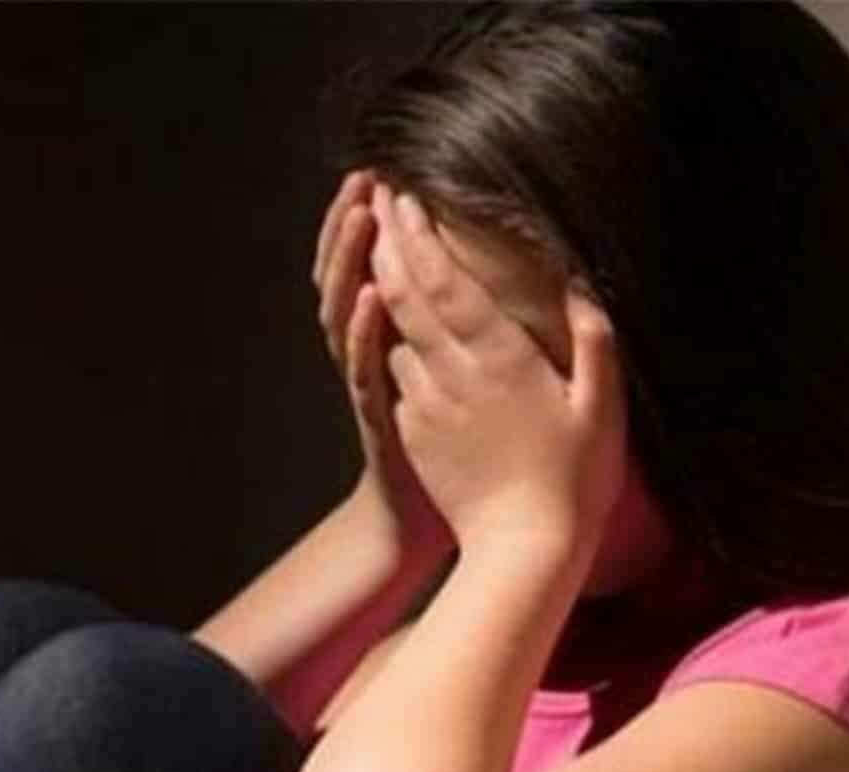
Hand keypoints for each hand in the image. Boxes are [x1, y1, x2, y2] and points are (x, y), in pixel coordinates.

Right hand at [312, 169, 452, 565]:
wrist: (439, 520)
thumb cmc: (468, 449)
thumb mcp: (468, 375)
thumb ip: (476, 326)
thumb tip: (503, 274)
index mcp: (400, 337)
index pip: (382, 266)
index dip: (380, 223)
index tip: (389, 174)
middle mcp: (376, 353)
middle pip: (350, 276)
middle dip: (355, 226)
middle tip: (364, 178)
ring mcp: (373, 382)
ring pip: (346, 312)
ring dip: (352, 264)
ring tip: (363, 218)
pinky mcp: (379, 415)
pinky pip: (364, 368)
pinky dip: (364, 332)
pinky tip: (371, 298)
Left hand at [366, 181, 627, 561]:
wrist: (521, 552)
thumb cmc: (573, 482)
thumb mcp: (601, 409)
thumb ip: (594, 342)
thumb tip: (584, 286)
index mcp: (499, 358)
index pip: (446, 282)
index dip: (420, 236)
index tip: (405, 196)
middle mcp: (453, 373)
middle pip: (406, 295)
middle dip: (389, 242)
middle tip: (379, 200)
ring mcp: (427, 404)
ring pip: (394, 333)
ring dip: (385, 287)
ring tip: (384, 250)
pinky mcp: (415, 433)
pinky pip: (400, 377)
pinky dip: (393, 343)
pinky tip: (398, 330)